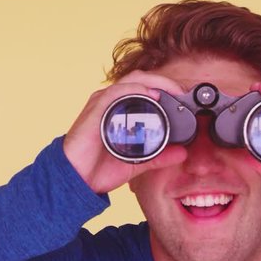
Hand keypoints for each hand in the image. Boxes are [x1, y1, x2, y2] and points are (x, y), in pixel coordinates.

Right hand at [63, 70, 187, 193]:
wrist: (76, 180)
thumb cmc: (98, 168)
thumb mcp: (138, 162)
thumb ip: (159, 157)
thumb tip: (182, 153)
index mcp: (120, 110)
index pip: (145, 89)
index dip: (165, 87)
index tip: (184, 97)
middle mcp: (111, 102)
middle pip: (141, 80)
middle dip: (164, 81)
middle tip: (182, 92)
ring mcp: (102, 104)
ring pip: (131, 81)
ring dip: (154, 82)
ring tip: (172, 90)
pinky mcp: (95, 109)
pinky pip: (115, 92)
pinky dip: (134, 90)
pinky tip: (149, 94)